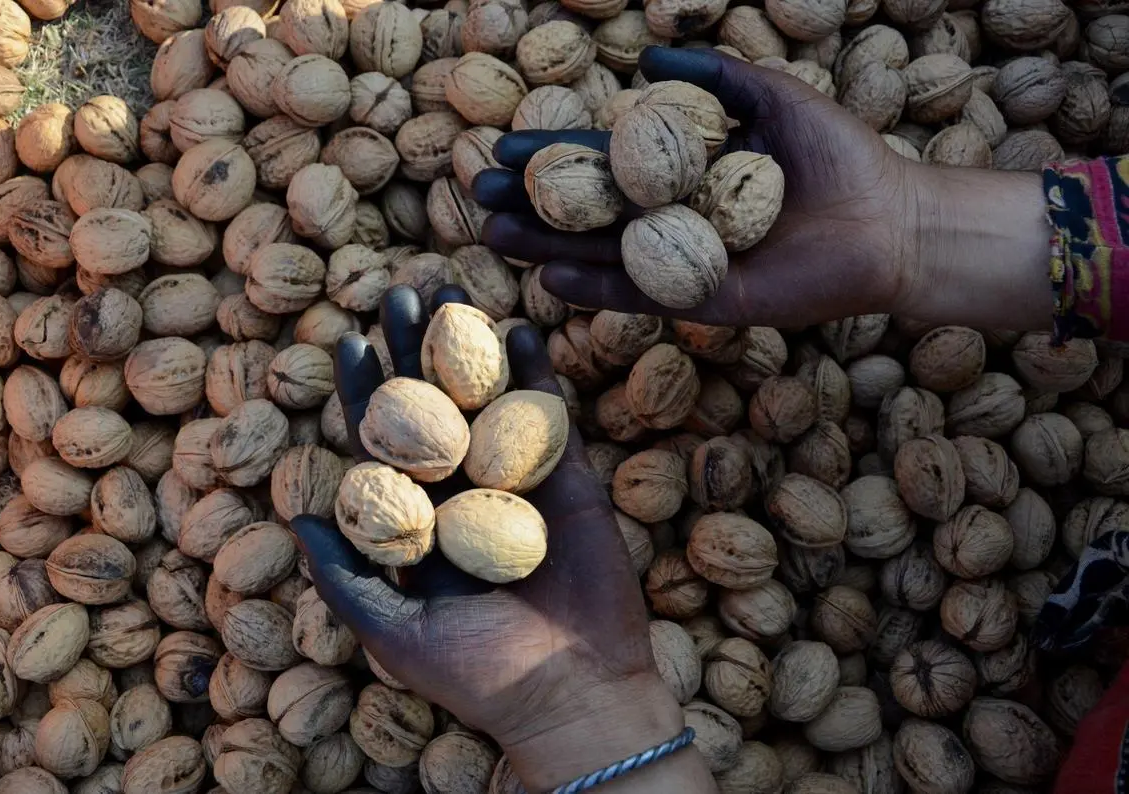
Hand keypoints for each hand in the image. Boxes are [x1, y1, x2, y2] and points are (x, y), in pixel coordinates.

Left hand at [291, 285, 712, 791]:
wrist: (571, 692)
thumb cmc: (475, 674)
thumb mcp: (391, 632)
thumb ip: (345, 573)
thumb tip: (292, 512)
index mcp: (417, 525)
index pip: (382, 446)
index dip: (362, 393)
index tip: (345, 341)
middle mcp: (461, 496)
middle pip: (432, 409)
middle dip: (413, 352)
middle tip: (399, 293)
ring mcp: (515, 485)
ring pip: (486, 402)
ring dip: (470, 346)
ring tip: (452, 289)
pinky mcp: (567, 484)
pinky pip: (547, 420)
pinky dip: (535, 375)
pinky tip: (517, 329)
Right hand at [475, 46, 1054, 330]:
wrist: (889, 221)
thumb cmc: (839, 157)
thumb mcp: (773, 98)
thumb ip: (716, 77)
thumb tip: (650, 50)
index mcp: (686, 173)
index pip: (607, 163)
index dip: (555, 157)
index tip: (505, 150)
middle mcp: (677, 220)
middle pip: (592, 212)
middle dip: (536, 205)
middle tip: (480, 198)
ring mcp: (686, 264)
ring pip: (604, 255)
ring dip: (548, 248)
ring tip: (494, 236)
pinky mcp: (706, 301)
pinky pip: (643, 296)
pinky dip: (598, 289)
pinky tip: (553, 279)